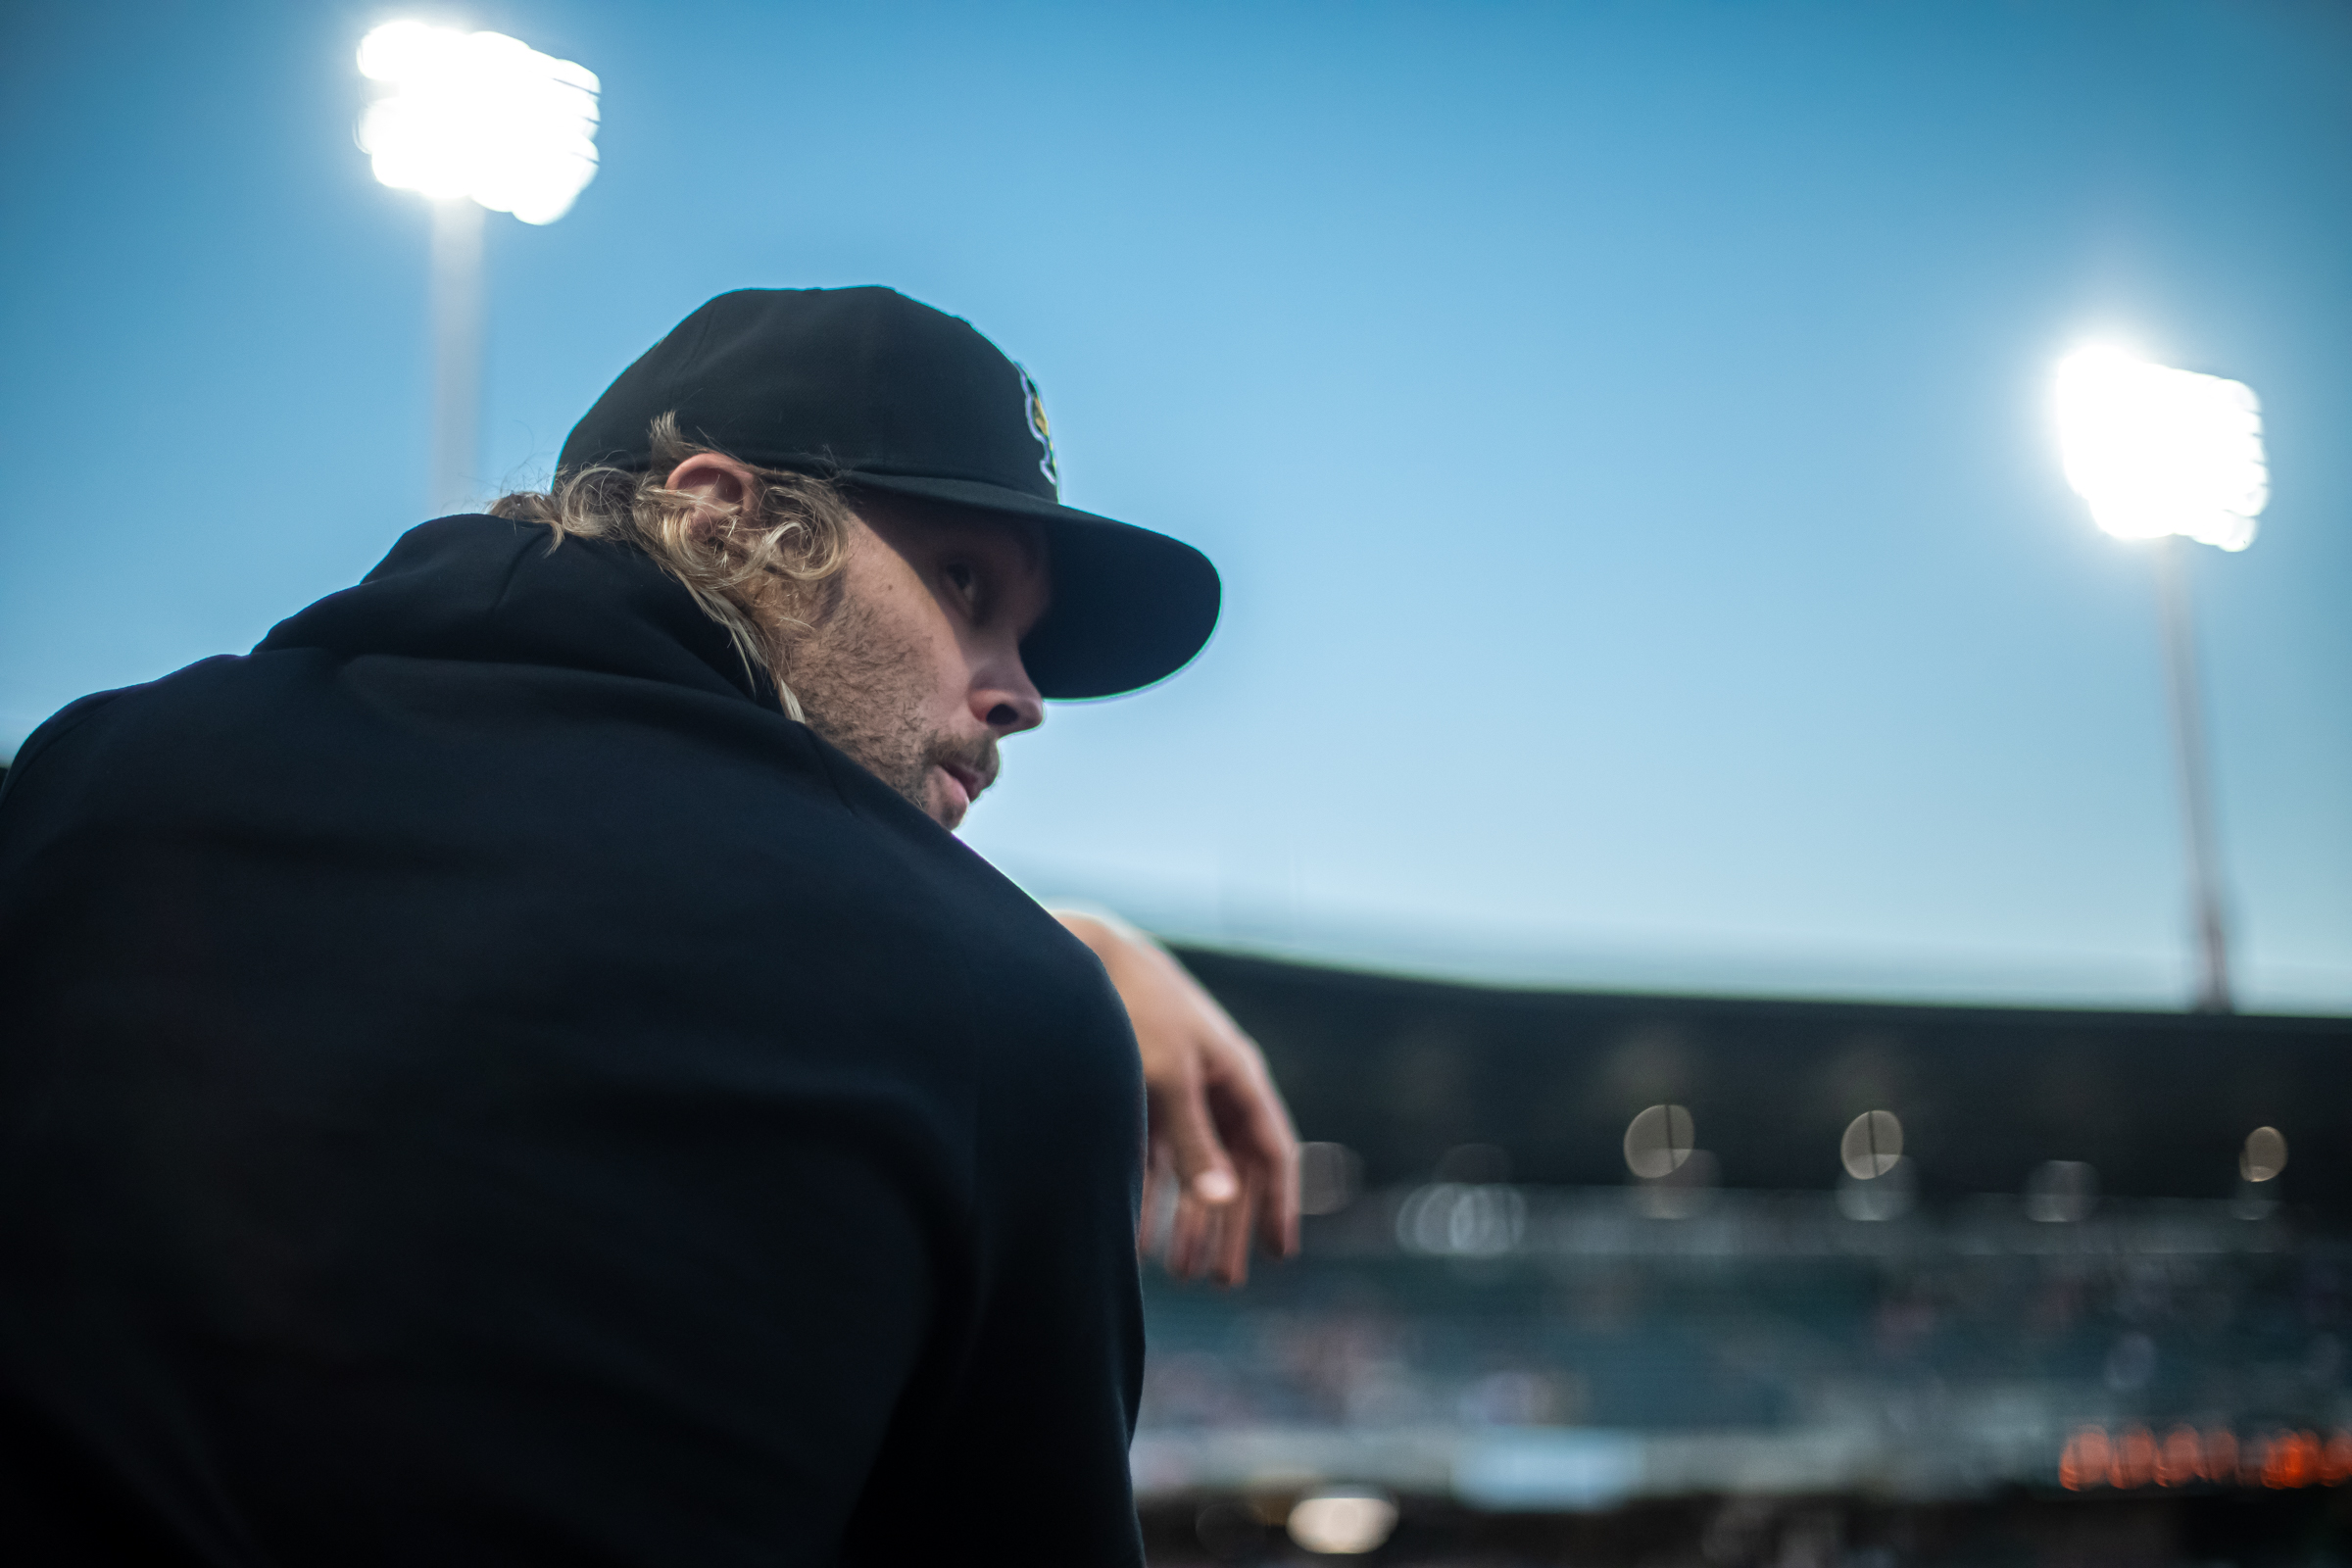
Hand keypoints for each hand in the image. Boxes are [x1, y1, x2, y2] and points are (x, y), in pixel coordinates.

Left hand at [1052, 910, 1299, 1284]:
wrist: (1086, 957)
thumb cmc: (1135, 1011)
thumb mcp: (1169, 1079)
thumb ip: (1194, 1143)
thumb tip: (1223, 1202)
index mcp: (1239, 1077)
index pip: (1272, 1151)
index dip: (1278, 1203)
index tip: (1279, 1252)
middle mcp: (1216, 1087)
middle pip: (1234, 1170)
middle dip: (1228, 1227)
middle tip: (1223, 1282)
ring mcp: (1181, 1091)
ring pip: (1196, 1169)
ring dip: (1190, 1221)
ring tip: (1182, 1272)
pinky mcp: (1144, 1094)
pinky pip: (1158, 1158)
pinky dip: (1152, 1198)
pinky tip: (1138, 1236)